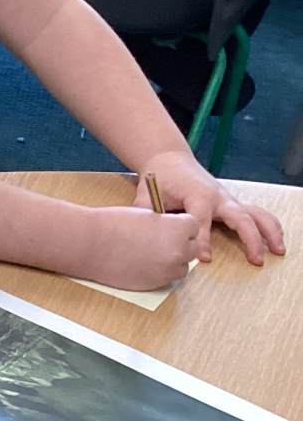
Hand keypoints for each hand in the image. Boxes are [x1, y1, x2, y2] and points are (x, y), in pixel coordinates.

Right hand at [81, 205, 202, 290]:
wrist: (90, 243)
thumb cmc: (112, 225)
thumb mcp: (146, 215)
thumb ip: (165, 224)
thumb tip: (172, 233)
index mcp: (178, 229)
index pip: (194, 228)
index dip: (180, 226)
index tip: (168, 226)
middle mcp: (178, 251)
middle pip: (192, 249)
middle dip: (179, 244)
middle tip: (159, 240)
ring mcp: (167, 269)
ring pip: (182, 267)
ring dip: (172, 261)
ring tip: (150, 253)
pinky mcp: (154, 283)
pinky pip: (166, 278)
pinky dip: (158, 272)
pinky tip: (141, 263)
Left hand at [133, 152, 285, 265]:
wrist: (169, 160)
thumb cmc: (158, 179)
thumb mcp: (146, 195)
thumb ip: (146, 215)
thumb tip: (144, 235)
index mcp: (196, 195)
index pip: (201, 221)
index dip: (201, 240)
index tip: (203, 259)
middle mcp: (217, 197)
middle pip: (239, 217)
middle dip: (249, 239)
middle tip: (254, 260)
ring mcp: (227, 200)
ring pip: (254, 214)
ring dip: (268, 232)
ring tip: (276, 251)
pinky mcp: (231, 203)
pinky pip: (255, 213)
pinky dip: (268, 225)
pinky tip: (275, 241)